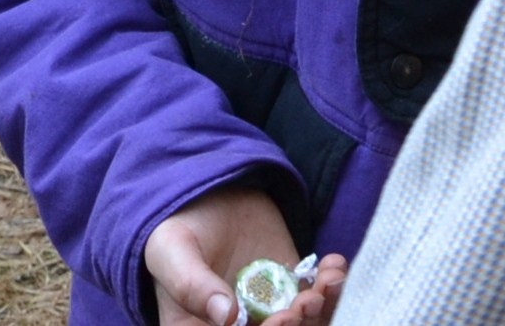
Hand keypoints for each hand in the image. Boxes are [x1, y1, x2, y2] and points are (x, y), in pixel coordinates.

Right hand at [142, 189, 345, 325]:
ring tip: (328, 280)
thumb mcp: (171, 250)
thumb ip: (191, 284)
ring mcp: (268, 310)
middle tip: (308, 301)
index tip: (281, 319)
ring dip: (323, 309)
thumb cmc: (176, 226)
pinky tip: (333, 266)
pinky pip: (318, 297)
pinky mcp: (291, 287)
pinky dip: (332, 286)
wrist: (205, 191)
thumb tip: (225, 317)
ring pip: (304, 324)